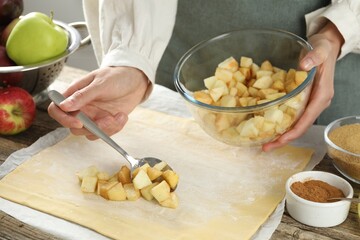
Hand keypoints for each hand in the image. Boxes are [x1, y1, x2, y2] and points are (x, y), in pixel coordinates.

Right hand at [48, 66, 148, 139]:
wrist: (136, 80)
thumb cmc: (117, 76)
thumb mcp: (100, 83)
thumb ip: (83, 95)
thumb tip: (64, 105)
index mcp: (74, 94)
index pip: (57, 109)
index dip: (62, 118)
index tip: (78, 122)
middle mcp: (81, 107)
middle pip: (73, 127)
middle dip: (91, 127)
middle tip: (107, 119)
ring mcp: (93, 116)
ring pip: (90, 133)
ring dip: (105, 129)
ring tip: (118, 116)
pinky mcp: (106, 122)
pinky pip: (105, 133)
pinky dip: (115, 127)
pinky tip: (122, 116)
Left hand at [262, 21, 343, 151]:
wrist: (326, 46)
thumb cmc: (323, 48)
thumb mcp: (321, 49)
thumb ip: (314, 57)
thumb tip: (304, 66)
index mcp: (322, 95)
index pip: (307, 119)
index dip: (293, 132)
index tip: (279, 141)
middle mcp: (317, 103)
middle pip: (300, 127)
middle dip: (283, 139)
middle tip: (265, 148)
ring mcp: (311, 103)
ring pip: (297, 124)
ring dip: (282, 134)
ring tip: (265, 142)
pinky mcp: (304, 100)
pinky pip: (293, 116)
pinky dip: (282, 124)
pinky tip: (270, 126)